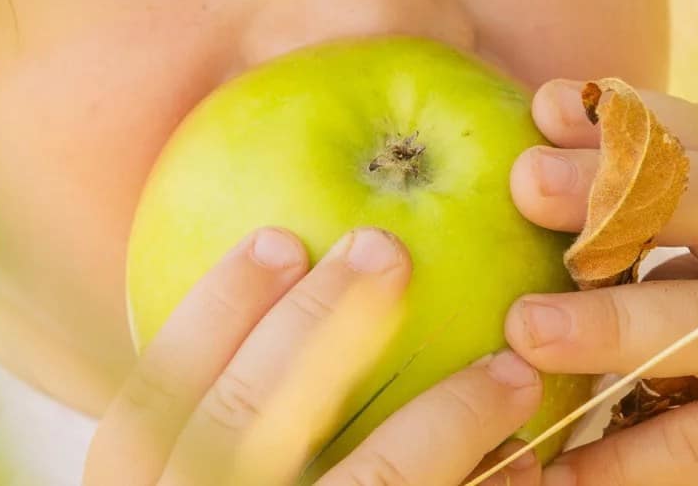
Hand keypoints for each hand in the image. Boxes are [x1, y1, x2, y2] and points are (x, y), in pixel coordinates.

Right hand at [85, 225, 543, 484]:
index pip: (150, 401)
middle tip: (390, 250)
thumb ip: (217, 437)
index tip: (283, 236)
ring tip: (515, 369)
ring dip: (444, 420)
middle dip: (321, 328)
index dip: (212, 313)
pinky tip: (546, 475)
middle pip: (244, 425)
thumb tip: (289, 305)